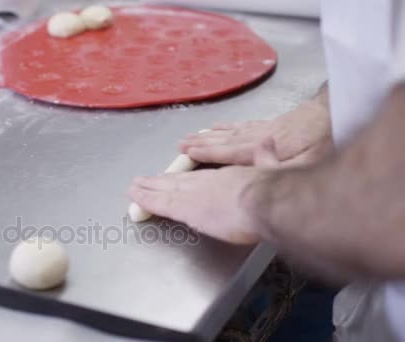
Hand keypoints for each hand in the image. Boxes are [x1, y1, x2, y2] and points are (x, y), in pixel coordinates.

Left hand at [128, 138, 278, 244]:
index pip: (201, 177)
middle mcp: (206, 184)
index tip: (174, 176)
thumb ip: (267, 158)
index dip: (185, 177)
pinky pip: (161, 203)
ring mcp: (193, 195)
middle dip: (161, 181)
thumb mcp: (272, 170)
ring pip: (166, 191)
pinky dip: (147, 199)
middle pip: (179, 182)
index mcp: (227, 177)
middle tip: (144, 180)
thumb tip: (268, 142)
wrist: (264, 199)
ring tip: (134, 187)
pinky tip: (135, 197)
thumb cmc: (272, 191)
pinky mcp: (185, 208)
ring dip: (149, 188)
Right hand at [180, 100, 332, 165]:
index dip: (208, 154)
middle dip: (201, 143)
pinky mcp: (276, 125)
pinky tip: (218, 126)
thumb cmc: (329, 142)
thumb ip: (281, 170)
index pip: (231, 152)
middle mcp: (262, 137)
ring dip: (210, 135)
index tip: (186, 154)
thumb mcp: (310, 163)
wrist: (344, 113)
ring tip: (191, 137)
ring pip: (232, 132)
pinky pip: (244, 125)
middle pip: (226, 140)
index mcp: (267, 148)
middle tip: (180, 145)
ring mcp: (268, 129)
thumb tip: (255, 174)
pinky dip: (228, 126)